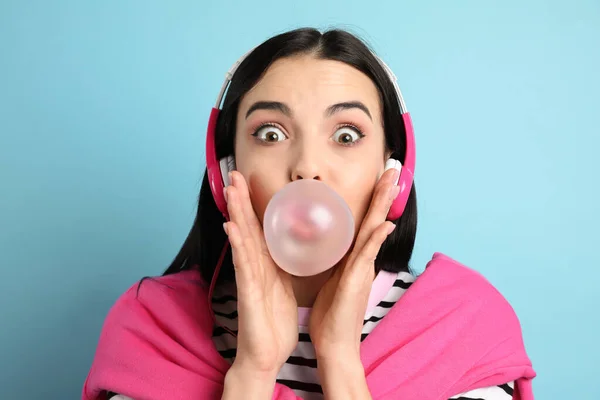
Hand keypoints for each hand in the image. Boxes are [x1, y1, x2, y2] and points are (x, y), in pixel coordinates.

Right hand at [223, 171, 297, 376]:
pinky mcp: (247, 293)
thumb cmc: (275, 324)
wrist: (266, 355)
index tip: (249, 181)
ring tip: (231, 190)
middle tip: (234, 173)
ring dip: (236, 214)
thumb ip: (283, 266)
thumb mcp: (284, 287)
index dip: (253, 205)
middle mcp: (253, 268)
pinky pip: (243, 266)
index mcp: (265, 266)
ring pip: (242, 240)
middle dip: (239, 200)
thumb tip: (291, 247)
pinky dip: (238, 245)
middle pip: (246, 228)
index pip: (258, 229)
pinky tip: (232, 227)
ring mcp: (248, 279)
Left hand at [309, 167, 399, 362]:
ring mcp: (362, 269)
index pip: (366, 221)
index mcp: (354, 258)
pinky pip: (367, 254)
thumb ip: (335, 262)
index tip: (380, 177)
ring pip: (374, 229)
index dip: (374, 199)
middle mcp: (362, 259)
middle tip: (394, 166)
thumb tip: (330, 246)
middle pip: (375, 218)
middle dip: (383, 192)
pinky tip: (385, 223)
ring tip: (392, 180)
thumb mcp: (331, 280)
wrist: (334, 344)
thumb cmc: (331, 315)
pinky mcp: (357, 280)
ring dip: (382, 204)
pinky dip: (376, 238)